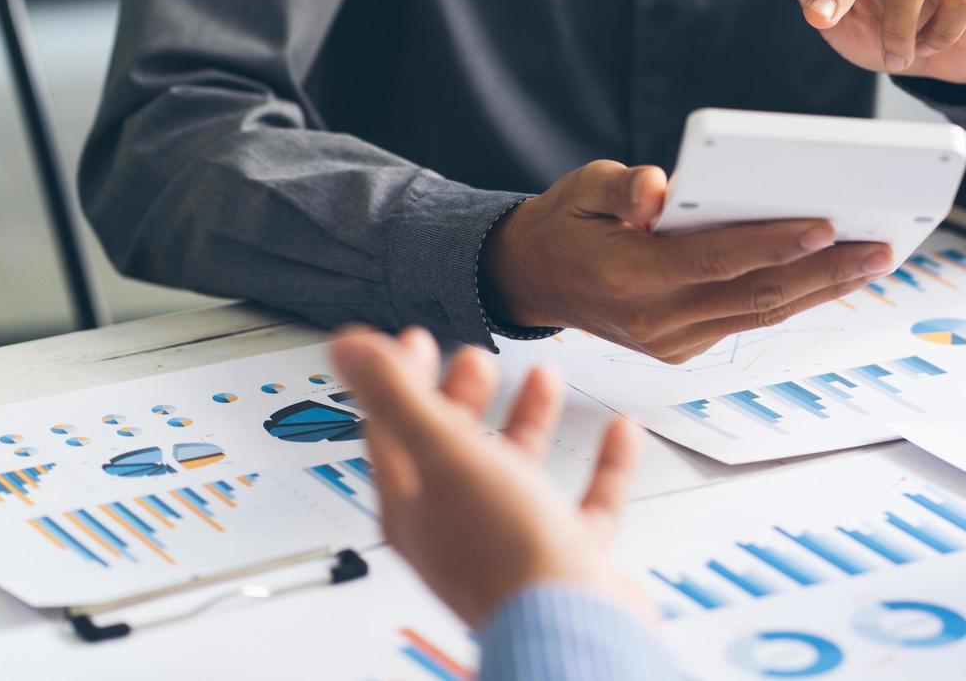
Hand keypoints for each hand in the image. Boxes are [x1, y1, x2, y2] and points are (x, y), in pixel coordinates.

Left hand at [330, 327, 653, 627]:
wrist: (573, 624)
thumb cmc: (505, 554)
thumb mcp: (446, 455)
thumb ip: (397, 397)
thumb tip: (347, 348)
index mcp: (415, 506)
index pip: (391, 432)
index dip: (401, 379)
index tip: (418, 340)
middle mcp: (458, 528)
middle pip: (452, 451)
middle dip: (463, 397)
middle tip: (476, 358)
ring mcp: (513, 544)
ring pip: (516, 472)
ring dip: (528, 420)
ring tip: (543, 378)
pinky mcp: (566, 559)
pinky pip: (584, 503)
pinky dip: (602, 464)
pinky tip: (619, 433)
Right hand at [480, 160, 891, 362]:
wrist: (534, 279)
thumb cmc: (566, 222)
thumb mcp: (580, 187)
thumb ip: (621, 186)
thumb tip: (660, 189)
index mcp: (628, 280)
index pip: (715, 261)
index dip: (771, 244)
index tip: (825, 225)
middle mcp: (655, 322)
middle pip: (754, 296)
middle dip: (823, 273)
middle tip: (879, 248)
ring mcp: (671, 342)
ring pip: (760, 314)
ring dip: (821, 289)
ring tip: (873, 261)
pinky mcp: (683, 347)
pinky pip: (747, 320)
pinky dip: (792, 297)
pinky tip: (831, 275)